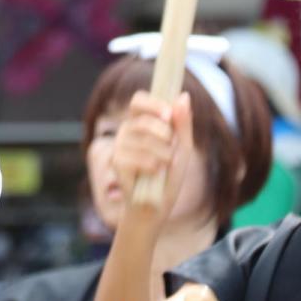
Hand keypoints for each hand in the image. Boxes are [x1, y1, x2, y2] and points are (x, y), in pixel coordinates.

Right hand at [112, 91, 192, 228]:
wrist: (157, 204)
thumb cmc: (169, 174)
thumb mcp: (183, 147)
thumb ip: (182, 123)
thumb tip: (183, 96)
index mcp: (141, 122)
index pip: (139, 100)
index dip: (152, 104)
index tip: (168, 115)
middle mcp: (126, 130)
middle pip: (143, 119)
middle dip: (164, 135)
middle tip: (170, 150)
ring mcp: (119, 146)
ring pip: (145, 141)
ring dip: (163, 156)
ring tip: (163, 167)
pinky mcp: (117, 162)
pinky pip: (139, 158)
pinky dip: (153, 167)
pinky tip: (153, 174)